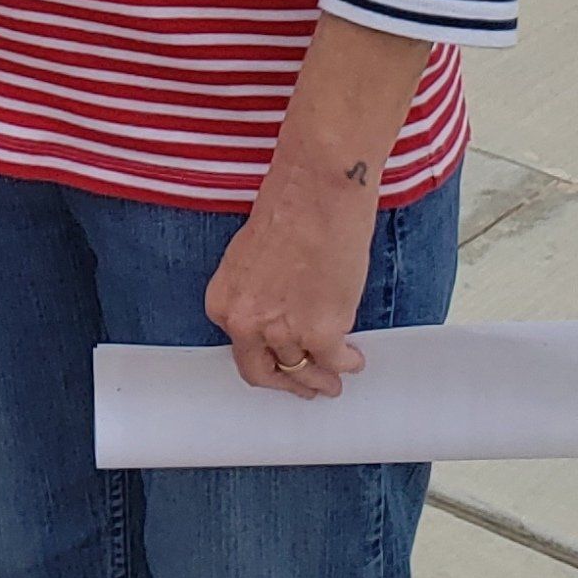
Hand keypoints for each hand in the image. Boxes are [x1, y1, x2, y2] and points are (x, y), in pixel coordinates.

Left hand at [204, 156, 380, 398]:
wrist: (317, 190)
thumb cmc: (288, 208)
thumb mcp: (250, 259)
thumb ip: (257, 294)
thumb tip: (278, 315)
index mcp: (223, 304)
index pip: (241, 351)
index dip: (265, 360)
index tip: (279, 366)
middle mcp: (246, 324)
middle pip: (265, 373)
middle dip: (288, 384)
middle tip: (305, 387)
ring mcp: (284, 332)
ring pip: (304, 372)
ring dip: (322, 379)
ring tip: (334, 379)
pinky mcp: (322, 332)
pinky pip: (336, 361)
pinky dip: (347, 363)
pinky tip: (353, 358)